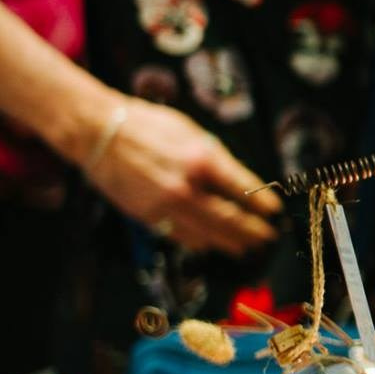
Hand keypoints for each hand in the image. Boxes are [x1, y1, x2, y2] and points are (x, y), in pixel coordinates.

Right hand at [82, 101, 281, 255]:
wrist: (99, 132)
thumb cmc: (147, 125)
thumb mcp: (192, 132)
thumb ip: (216, 159)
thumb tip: (238, 181)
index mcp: (202, 160)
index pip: (243, 189)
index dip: (262, 203)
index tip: (274, 211)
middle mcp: (186, 186)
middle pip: (229, 218)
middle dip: (252, 231)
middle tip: (267, 238)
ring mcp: (165, 204)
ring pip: (205, 233)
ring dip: (228, 243)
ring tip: (245, 248)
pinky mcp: (146, 215)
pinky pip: (178, 235)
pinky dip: (198, 242)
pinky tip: (209, 245)